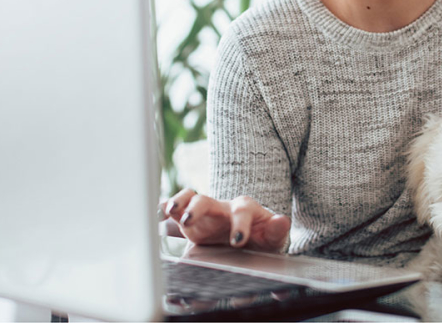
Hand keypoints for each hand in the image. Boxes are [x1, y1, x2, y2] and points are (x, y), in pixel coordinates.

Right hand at [159, 188, 290, 251]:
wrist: (247, 242)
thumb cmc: (260, 238)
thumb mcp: (272, 238)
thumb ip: (276, 231)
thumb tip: (282, 221)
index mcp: (244, 209)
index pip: (242, 211)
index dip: (240, 225)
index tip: (238, 242)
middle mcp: (222, 207)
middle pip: (207, 200)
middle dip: (197, 208)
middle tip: (190, 221)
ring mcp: (204, 212)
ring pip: (188, 199)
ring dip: (178, 203)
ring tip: (169, 210)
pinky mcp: (190, 221)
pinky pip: (177, 210)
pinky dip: (166, 207)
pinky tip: (158, 211)